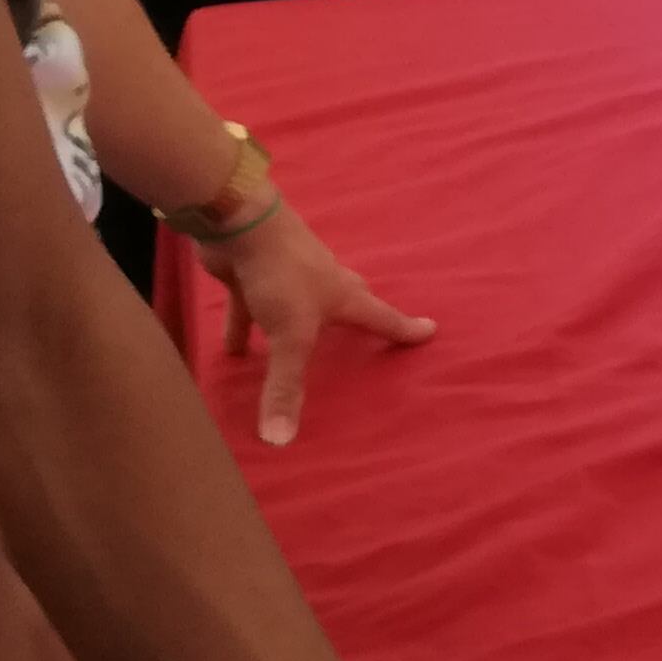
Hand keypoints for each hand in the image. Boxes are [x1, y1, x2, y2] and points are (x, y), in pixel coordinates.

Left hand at [198, 200, 439, 446]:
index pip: (382, 317)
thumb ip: (285, 386)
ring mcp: (286, 276)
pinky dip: (244, 327)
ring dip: (291, 329)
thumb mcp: (289, 335)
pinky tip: (231, 351)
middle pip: (346, 302)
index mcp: (342, 294)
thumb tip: (282, 441)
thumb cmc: (280, 274)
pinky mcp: (252, 274)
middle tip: (364, 334)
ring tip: (286, 357)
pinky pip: (250, 307)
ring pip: (295, 308)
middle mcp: (320, 283)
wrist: (239, 219)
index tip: (430, 331)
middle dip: (356, 318)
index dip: (404, 329)